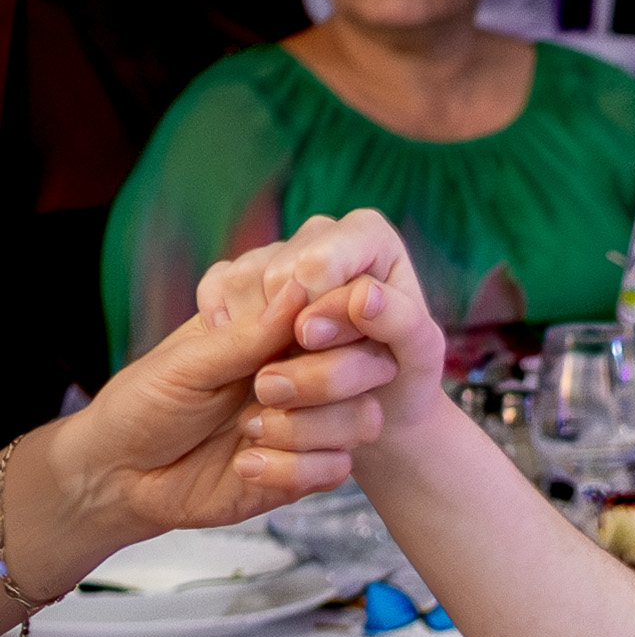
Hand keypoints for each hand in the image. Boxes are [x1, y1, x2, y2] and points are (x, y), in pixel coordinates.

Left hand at [14, 239, 391, 600]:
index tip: (302, 333)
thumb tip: (300, 287)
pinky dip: (290, 470)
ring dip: (305, 429)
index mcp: (277, 334)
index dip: (337, 318)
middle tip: (263, 389)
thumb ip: (250, 332)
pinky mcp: (305, 473)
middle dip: (322, 379)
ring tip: (247, 433)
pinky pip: (335, 469)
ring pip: (360, 420)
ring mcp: (309, 425)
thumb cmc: (146, 403)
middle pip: (368, 366)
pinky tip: (245, 467)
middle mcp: (303, 374)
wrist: (121, 474)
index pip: (339, 313)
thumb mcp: (189, 361)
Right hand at [193, 209, 446, 474]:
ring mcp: (275, 250)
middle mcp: (319, 233)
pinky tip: (255, 359)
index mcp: (367, 234)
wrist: (370, 403)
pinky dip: (226, 334)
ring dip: (256, 340)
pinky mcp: (237, 274)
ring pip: (239, 285)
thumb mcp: (418, 355)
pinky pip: (213, 291)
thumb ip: (399, 322)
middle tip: (311, 365)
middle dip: (288, 334)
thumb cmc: (402, 376)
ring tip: (292, 367)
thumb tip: (363, 297)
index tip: (324, 345)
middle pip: (275, 276)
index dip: (315, 313)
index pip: (318, 263)